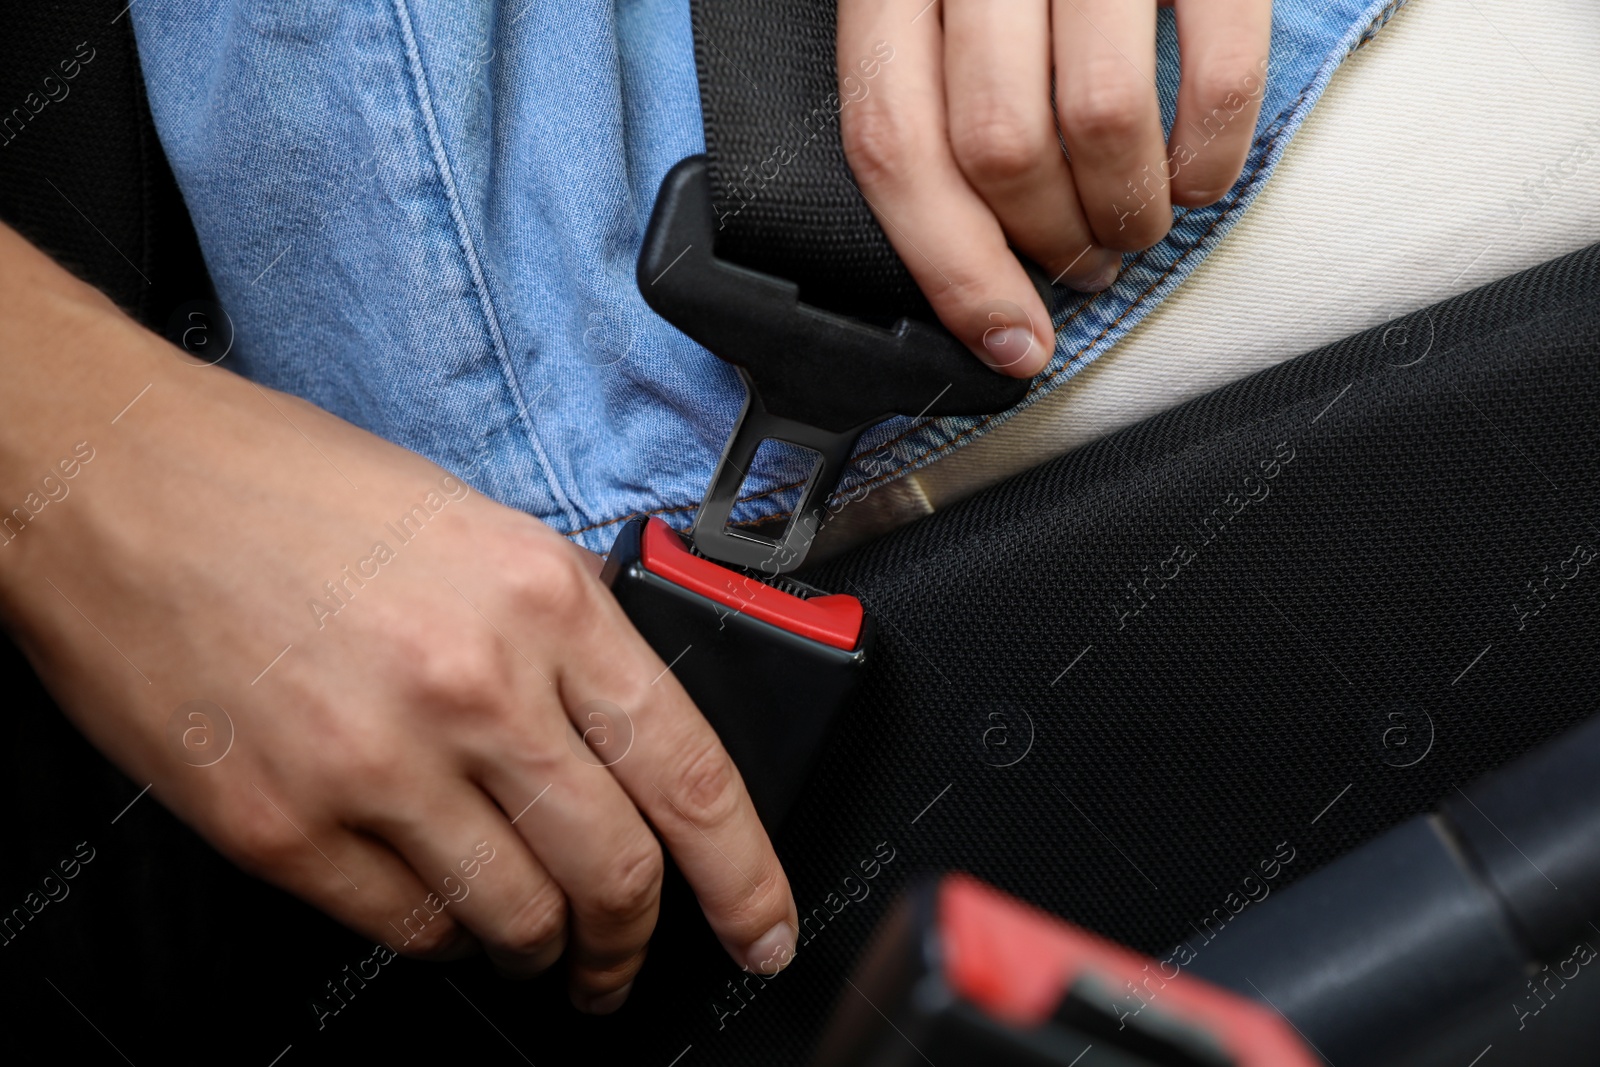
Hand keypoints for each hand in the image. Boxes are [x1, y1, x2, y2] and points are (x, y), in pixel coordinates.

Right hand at [0, 224, 797, 1013]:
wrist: (114, 483)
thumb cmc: (286, 489)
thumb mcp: (474, 528)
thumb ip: (565, 632)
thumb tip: (630, 728)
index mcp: (542, 600)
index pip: (690, 772)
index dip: (744, 875)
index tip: (760, 926)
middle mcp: (473, 688)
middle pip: (616, 870)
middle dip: (636, 940)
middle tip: (629, 960)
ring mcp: (375, 767)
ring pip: (518, 920)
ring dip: (543, 949)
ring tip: (536, 941)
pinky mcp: (284, 829)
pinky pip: (408, 930)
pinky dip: (444, 937)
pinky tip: (441, 908)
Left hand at [838, 0, 1271, 375]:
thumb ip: (925, 92)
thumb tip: (964, 261)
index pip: (894, 144)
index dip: (949, 269)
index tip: (1005, 341)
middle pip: (997, 149)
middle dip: (1046, 243)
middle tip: (1079, 266)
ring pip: (1099, 122)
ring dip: (1127, 212)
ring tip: (1136, 226)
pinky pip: (1220, 68)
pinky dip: (1217, 153)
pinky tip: (1205, 175)